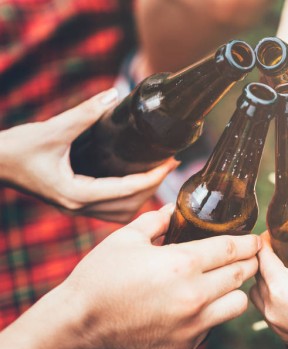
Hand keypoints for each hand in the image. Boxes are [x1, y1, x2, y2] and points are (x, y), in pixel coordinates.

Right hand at [0, 89, 177, 222]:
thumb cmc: (15, 149)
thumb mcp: (52, 129)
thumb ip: (84, 113)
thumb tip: (112, 94)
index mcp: (76, 195)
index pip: (127, 191)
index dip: (153, 177)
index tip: (171, 162)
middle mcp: (78, 207)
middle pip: (129, 207)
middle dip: (153, 186)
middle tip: (169, 165)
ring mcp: (74, 209)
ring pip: (120, 214)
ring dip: (141, 197)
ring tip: (157, 174)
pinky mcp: (72, 204)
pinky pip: (108, 210)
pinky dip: (127, 200)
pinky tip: (134, 182)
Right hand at [60, 204, 260, 348]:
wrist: (77, 329)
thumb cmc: (98, 280)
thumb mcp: (125, 239)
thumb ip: (155, 220)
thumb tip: (172, 209)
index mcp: (182, 263)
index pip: (232, 249)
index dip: (248, 242)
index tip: (255, 240)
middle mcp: (194, 295)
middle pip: (241, 274)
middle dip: (249, 263)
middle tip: (248, 258)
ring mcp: (192, 324)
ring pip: (237, 304)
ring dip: (235, 291)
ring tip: (224, 284)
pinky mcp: (186, 346)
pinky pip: (214, 327)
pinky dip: (212, 315)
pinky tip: (197, 308)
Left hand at [250, 220, 287, 348]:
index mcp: (282, 286)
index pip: (260, 254)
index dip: (265, 239)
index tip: (276, 231)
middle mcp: (271, 305)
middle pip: (255, 273)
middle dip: (265, 257)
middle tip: (281, 246)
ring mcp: (274, 322)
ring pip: (256, 293)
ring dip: (265, 279)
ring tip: (284, 268)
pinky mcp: (281, 334)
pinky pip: (266, 309)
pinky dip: (272, 297)